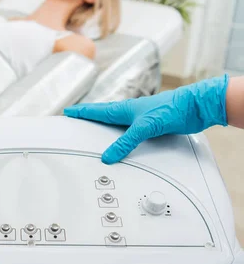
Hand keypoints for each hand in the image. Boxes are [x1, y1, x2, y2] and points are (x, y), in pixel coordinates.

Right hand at [64, 75, 229, 163]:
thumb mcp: (145, 127)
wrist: (196, 107)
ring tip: (94, 129)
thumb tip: (109, 156)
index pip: (95, 111)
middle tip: (77, 118)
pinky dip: (121, 138)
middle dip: (88, 117)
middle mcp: (129, 113)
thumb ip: (126, 143)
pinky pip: (129, 133)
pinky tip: (122, 141)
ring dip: (104, 126)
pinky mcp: (150, 127)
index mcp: (123, 109)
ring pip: (115, 124)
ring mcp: (139, 120)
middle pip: (103, 115)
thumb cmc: (173, 108)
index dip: (81, 112)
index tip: (68, 111)